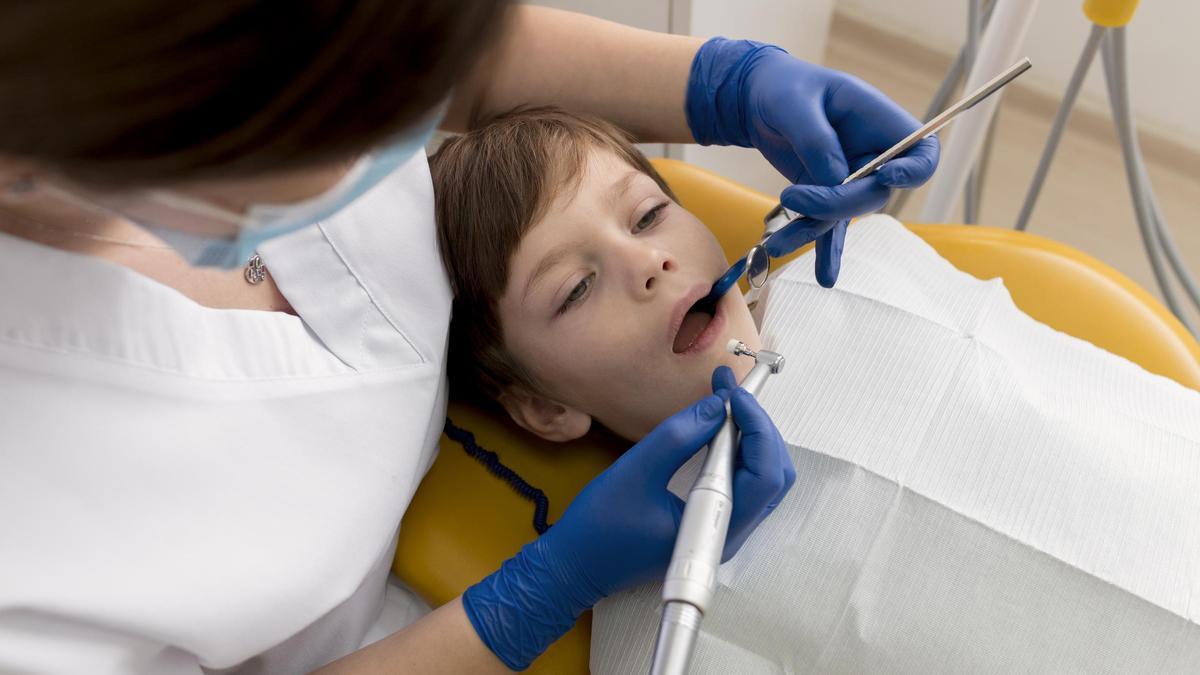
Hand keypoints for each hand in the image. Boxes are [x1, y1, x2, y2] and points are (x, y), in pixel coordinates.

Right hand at [462, 367, 792, 669]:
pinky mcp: (711, 525)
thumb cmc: (599, 529)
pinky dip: (738, 452)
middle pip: (773, 474)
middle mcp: (728, 534)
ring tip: (725, 403)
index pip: (763, 473)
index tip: (732, 392)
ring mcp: (722, 531)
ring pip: (763, 478)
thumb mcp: (637, 470)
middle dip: (758, 428)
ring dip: (750, 438)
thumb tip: (717, 406)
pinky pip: (742, 484)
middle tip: (729, 392)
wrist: (577, 566)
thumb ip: (680, 435)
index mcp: (715, 529)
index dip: (755, 425)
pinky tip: (718, 429)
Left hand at [686, 37, 939, 286]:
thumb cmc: (784, 88)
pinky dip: (825, 251)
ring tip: (775, 243)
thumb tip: (833, 179)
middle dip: (835, 204)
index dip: (912, 172)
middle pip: (874, 195)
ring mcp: (851, 179)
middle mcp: (873, 155)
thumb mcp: (795, 104)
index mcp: (880, 122)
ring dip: (812, 230)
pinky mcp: (826, 195)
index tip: (885, 175)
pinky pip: (830, 227)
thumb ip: (816, 140)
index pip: (921, 155)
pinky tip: (825, 277)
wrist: (758, 99)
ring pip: (844, 216)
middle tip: (792, 197)